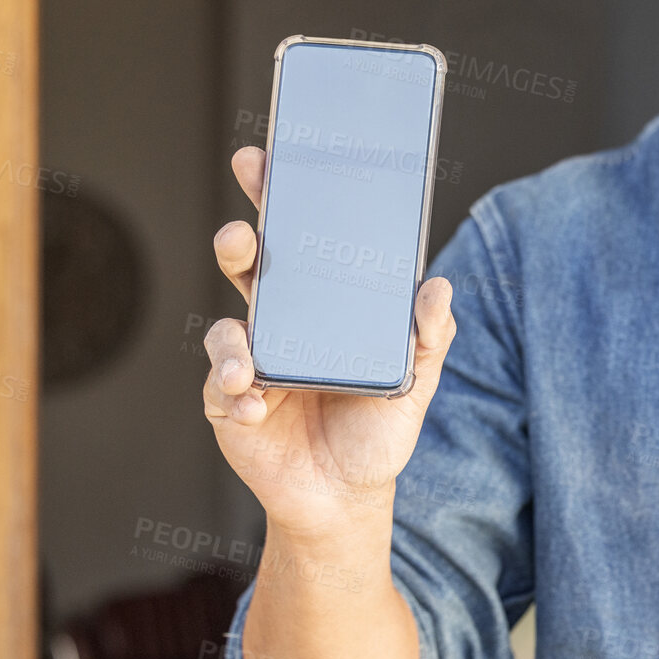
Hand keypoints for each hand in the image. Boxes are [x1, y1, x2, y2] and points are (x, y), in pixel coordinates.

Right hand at [203, 146, 456, 540]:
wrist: (346, 497)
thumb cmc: (376, 432)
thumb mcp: (415, 385)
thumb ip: (430, 339)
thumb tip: (439, 288)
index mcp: (322, 307)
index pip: (299, 241)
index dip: (279, 200)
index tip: (266, 161)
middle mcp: (280, 324)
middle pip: (249, 268)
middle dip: (239, 242)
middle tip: (242, 236)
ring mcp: (250, 361)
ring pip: (226, 329)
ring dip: (232, 340)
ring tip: (249, 365)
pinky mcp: (228, 403)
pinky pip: (220, 387)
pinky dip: (233, 392)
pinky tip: (253, 404)